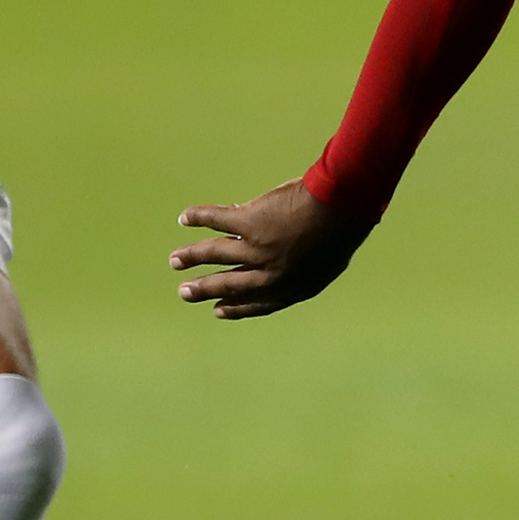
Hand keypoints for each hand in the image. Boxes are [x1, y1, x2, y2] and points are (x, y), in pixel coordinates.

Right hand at [168, 179, 373, 319]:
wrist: (341, 208)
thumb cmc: (344, 229)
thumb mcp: (329, 258)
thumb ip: (308, 264)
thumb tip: (298, 257)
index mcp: (291, 286)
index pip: (256, 303)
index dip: (235, 308)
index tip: (218, 310)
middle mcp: (268, 273)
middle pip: (228, 284)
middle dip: (203, 289)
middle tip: (184, 292)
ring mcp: (256, 248)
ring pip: (214, 253)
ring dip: (192, 257)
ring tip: (175, 261)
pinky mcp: (248, 222)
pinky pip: (216, 220)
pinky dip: (198, 217)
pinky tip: (184, 218)